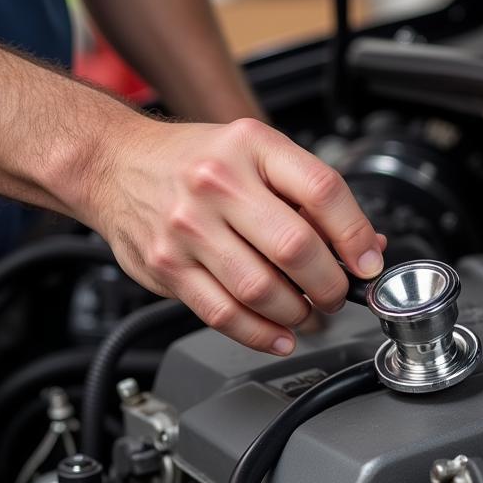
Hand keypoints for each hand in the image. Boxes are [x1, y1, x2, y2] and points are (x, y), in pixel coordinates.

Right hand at [87, 117, 384, 353]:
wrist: (114, 164)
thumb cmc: (194, 161)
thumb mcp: (257, 154)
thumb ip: (311, 196)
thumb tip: (368, 245)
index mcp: (253, 146)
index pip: (323, 191)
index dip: (355, 236)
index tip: (367, 264)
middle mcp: (218, 183)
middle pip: (296, 248)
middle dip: (330, 285)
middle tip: (336, 296)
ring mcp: (189, 227)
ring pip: (262, 289)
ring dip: (298, 314)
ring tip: (308, 315)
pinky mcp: (167, 266)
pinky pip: (224, 314)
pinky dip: (261, 335)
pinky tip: (279, 336)